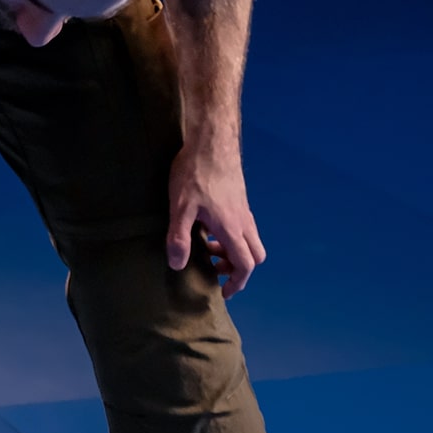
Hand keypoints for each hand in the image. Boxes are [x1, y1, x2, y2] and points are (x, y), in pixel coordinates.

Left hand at [165, 144, 266, 297]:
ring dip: (232, 251)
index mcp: (232, 228)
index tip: (222, 292)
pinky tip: (206, 226)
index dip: (236, 283)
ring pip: (250, 240)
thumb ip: (179, 237)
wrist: (211, 140)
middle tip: (214, 270)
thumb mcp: (180, 207)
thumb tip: (177, 265)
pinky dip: (230, 236)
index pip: (245, 265)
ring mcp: (243, 209)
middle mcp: (244, 221)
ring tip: (204, 247)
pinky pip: (243, 226)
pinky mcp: (238, 199)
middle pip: (254, 255)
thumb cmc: (195, 172)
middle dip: (238, 269)